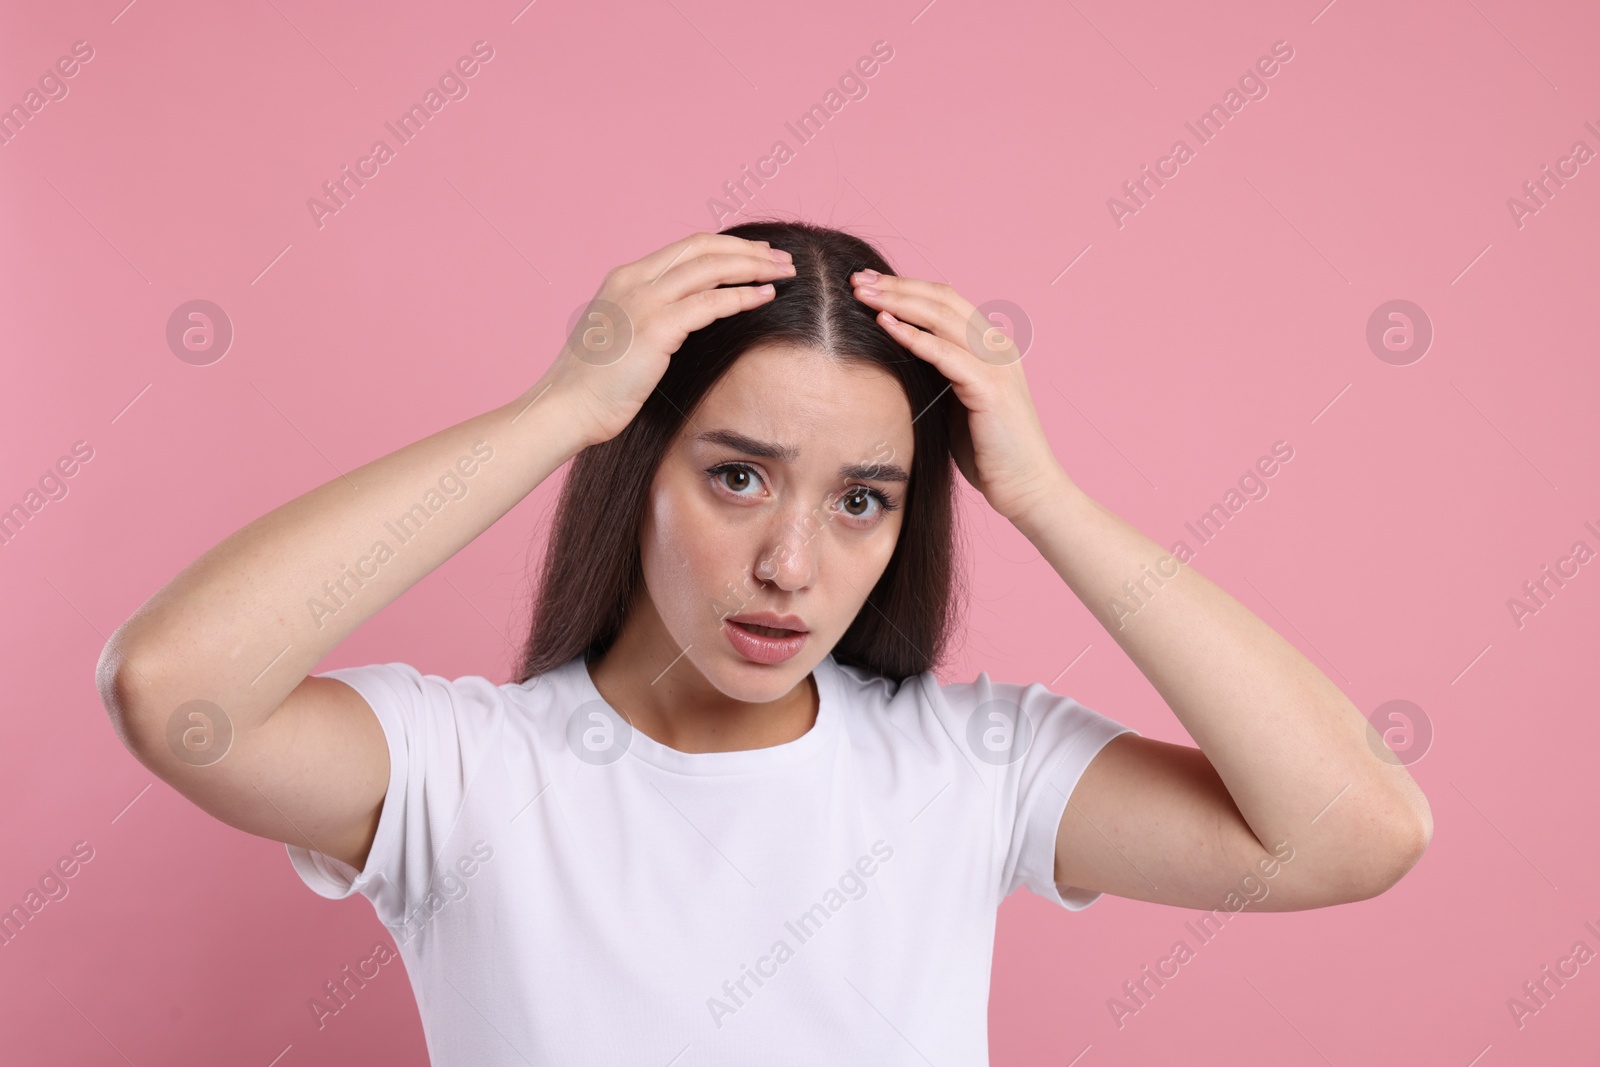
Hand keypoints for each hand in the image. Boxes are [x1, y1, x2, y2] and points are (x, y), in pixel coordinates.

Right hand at [535, 233, 796, 447]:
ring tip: (784, 273)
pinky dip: (743, 295)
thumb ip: (648, 321)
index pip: (685, 249)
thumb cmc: (592, 386)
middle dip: (746, 249)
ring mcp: (644, 301)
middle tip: (780, 258)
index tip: (754, 256)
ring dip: (753, 266)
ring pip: (711, 267)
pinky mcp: (656, 328)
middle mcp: (634, 280)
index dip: (725, 248)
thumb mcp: (619, 339)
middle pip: (702, 248)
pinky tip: (766, 296)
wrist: (565, 408)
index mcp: (624, 279)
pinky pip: (711, 302)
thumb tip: (683, 323)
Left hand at [850, 270, 1064, 522]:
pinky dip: (914, 337)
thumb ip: (939, 374)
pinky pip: (945, 354)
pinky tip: (886, 326)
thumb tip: (899, 355)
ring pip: (942, 318)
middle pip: (942, 300)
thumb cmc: (987, 451)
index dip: (907, 287)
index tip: (869, 283)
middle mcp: (998, 346)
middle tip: (857, 279)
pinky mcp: (991, 388)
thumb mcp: (957, 402)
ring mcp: (997, 364)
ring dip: (899, 303)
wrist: (1024, 487)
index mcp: (991, 346)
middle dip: (897, 286)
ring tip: (863, 295)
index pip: (945, 302)